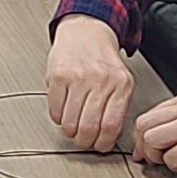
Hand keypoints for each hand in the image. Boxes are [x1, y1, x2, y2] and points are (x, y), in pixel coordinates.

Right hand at [45, 17, 135, 151]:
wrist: (86, 31)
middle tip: (83, 140)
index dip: (102, 143)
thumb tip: (109, 137)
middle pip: (89, 128)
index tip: (99, 146)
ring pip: (69, 123)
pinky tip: (64, 111)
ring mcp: (78, 77)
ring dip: (69, 131)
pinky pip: (55, 111)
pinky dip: (58, 118)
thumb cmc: (102, 60)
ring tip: (73, 126)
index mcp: (121, 84)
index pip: (111, 126)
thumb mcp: (121, 81)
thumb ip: (118, 107)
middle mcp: (101, 80)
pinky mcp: (58, 76)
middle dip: (84, 141)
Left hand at [134, 91, 176, 177]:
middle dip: (143, 145)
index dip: (144, 134)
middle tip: (152, 158)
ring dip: (156, 156)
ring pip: (151, 140)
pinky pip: (170, 159)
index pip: (151, 113)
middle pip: (144, 125)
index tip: (145, 147)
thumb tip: (155, 135)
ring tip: (170, 161)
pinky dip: (175, 166)